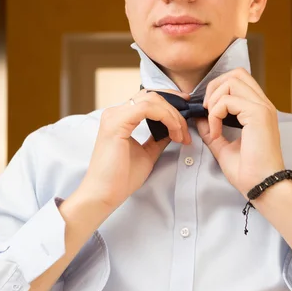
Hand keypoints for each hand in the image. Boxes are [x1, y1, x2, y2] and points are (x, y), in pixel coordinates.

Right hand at [75, 89, 191, 215]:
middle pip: (152, 96)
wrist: (104, 194)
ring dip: (173, 115)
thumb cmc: (121, 177)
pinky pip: (147, 109)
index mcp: (120, 118)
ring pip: (152, 100)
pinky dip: (166, 117)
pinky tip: (174, 133)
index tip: (186, 111)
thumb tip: (174, 128)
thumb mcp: (147, 153)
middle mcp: (115, 113)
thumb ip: (158, 138)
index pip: (148, 99)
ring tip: (181, 135)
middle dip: (175, 109)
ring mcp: (114, 116)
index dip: (170, 101)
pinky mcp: (117, 123)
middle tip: (185, 130)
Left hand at [195, 68, 284, 198]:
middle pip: (236, 73)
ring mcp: (262, 107)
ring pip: (232, 81)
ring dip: (215, 100)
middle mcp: (263, 104)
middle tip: (207, 110)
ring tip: (212, 121)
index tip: (208, 111)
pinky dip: (215, 114)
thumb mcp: (223, 146)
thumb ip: (212, 129)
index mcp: (258, 109)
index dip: (218, 89)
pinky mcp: (258, 114)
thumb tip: (199, 117)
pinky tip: (217, 132)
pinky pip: (228, 101)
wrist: (262, 186)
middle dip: (214, 87)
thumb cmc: (248, 171)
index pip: (239, 80)